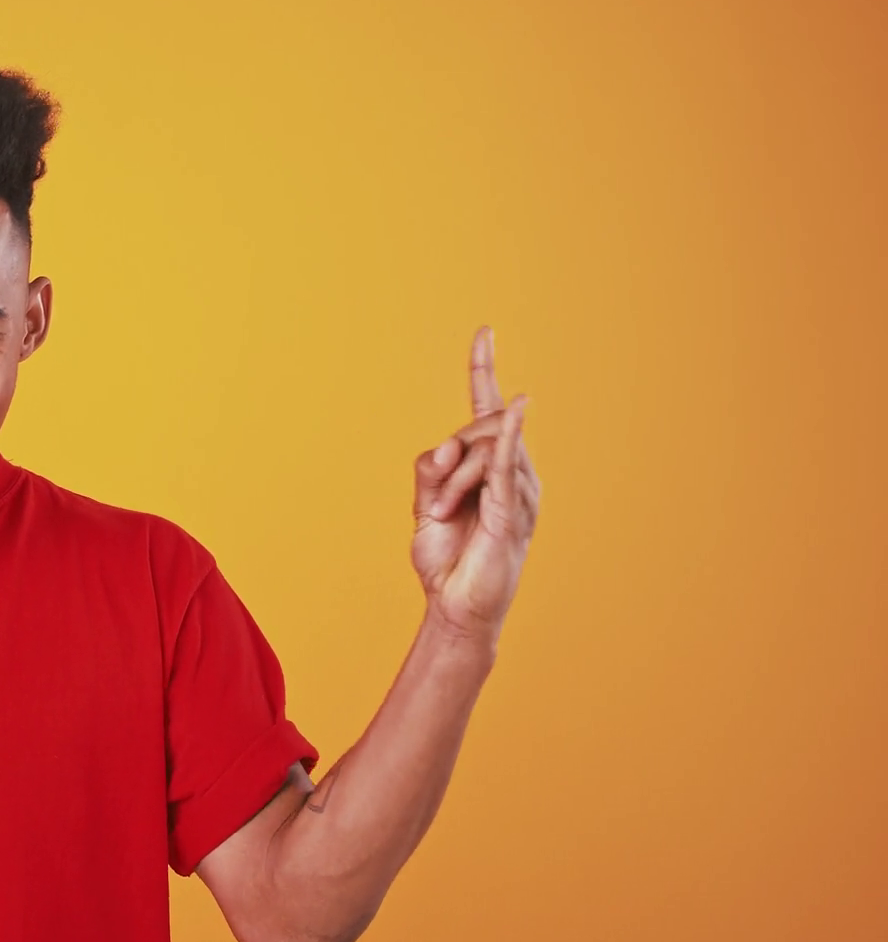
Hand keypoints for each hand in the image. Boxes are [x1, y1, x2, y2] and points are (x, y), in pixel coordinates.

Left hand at [410, 326, 540, 640]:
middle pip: (474, 433)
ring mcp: (517, 492)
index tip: (484, 333)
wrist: (455, 607)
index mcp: (490, 470)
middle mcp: (512, 474)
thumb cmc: (446, 560)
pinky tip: (515, 409)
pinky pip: (508, 466)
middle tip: (431, 508)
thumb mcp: (424, 506)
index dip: (483, 370)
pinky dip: (510, 436)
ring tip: (440, 517)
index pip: (486, 410)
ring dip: (448, 486)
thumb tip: (445, 448)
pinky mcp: (512, 512)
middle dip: (444, 465)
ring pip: (479, 452)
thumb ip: (430, 471)